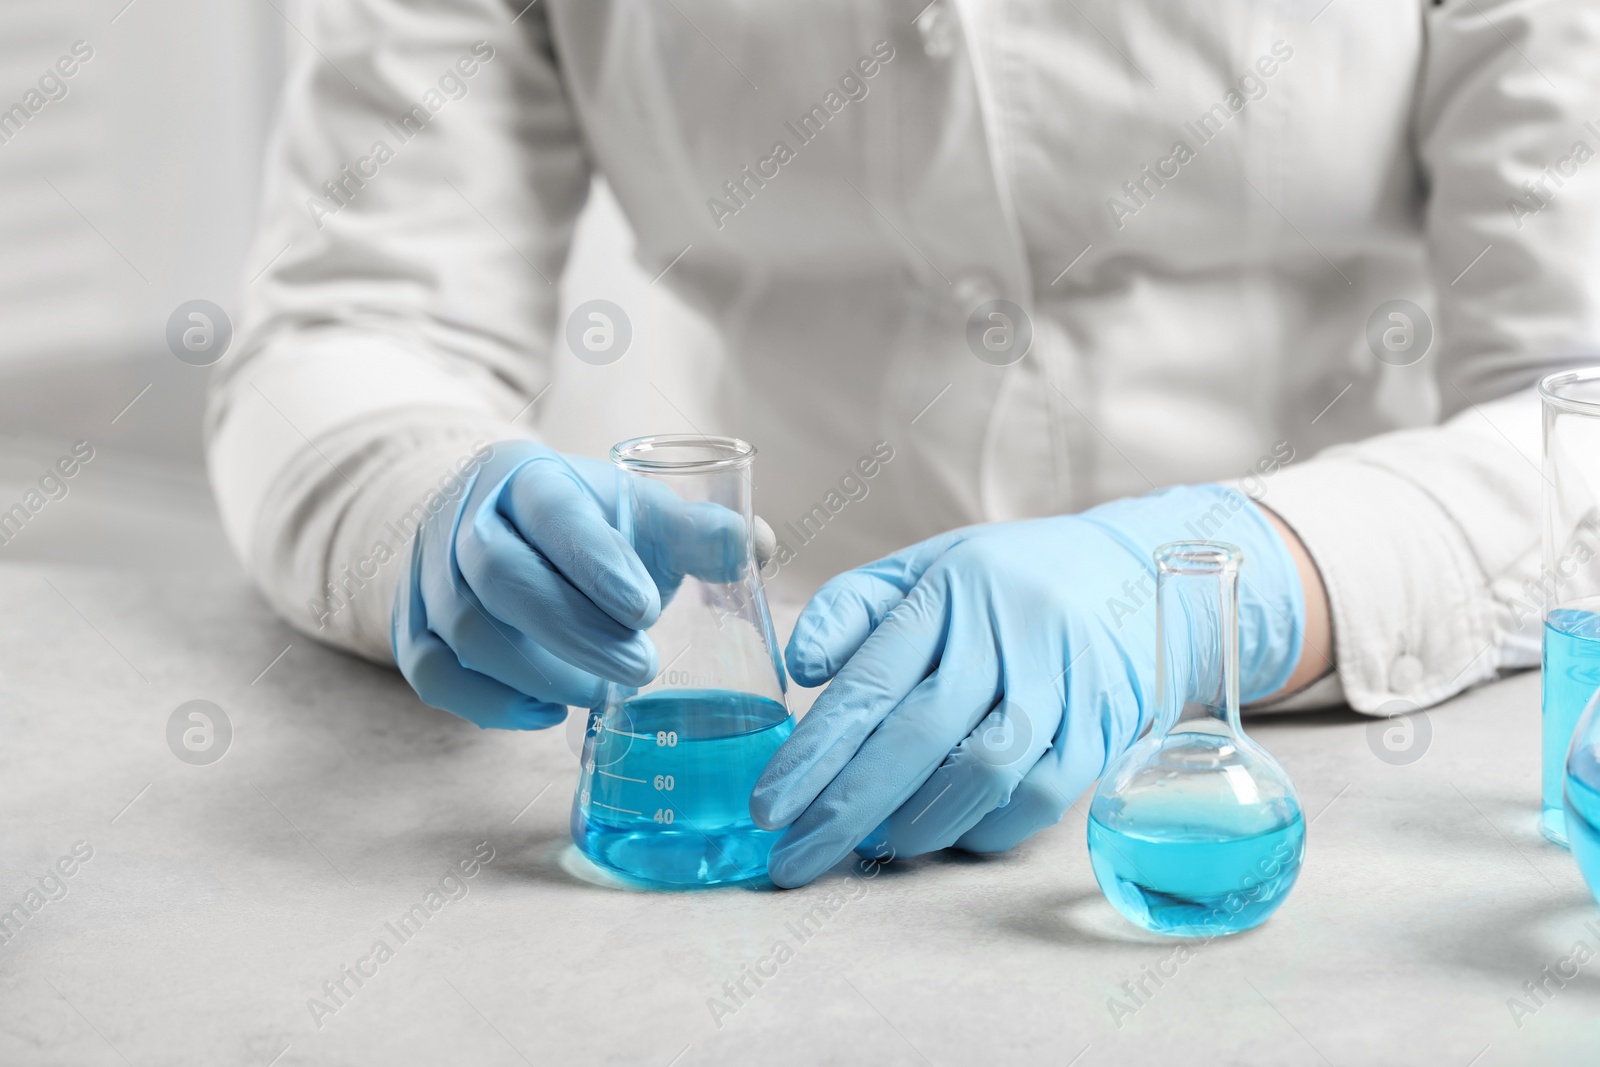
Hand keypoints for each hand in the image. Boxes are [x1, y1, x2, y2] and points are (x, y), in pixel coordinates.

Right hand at [391, 440, 747, 728]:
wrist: (501, 527)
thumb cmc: (589, 526)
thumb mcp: (641, 513)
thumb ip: (698, 531)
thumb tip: (755, 546)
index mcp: (526, 475)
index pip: (553, 516)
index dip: (597, 565)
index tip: (648, 610)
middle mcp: (463, 515)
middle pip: (498, 578)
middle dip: (574, 633)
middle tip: (642, 668)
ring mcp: (426, 571)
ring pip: (465, 633)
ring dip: (539, 673)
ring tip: (600, 691)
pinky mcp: (410, 623)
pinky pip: (432, 675)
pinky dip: (491, 703)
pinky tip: (546, 709)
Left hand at [749, 485, 1305, 887]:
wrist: (1130, 570)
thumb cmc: (999, 580)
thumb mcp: (921, 568)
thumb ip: (851, 609)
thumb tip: (802, 669)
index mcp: (950, 589)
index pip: (870, 681)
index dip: (814, 752)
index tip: (765, 809)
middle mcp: (1007, 631)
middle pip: (920, 735)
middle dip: (848, 808)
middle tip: (796, 859)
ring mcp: (1064, 679)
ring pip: (985, 771)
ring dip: (918, 823)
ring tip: (873, 846)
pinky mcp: (1105, 723)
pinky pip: (1042, 797)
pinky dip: (987, 828)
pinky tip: (948, 833)